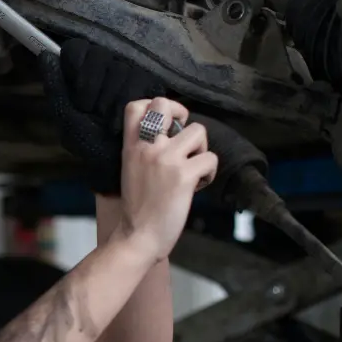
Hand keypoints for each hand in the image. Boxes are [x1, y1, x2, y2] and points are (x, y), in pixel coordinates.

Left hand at [38, 39, 166, 195]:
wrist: (116, 163)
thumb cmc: (89, 142)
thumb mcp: (66, 117)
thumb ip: (55, 87)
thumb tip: (46, 55)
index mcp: (80, 74)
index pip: (77, 50)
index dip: (77, 71)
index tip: (79, 96)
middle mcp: (104, 69)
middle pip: (99, 56)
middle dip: (93, 89)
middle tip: (92, 112)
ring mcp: (127, 73)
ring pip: (119, 68)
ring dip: (109, 99)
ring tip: (106, 119)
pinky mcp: (148, 83)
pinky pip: (138, 78)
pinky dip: (125, 104)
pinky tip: (119, 120)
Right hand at [114, 98, 217, 261]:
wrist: (138, 237)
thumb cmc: (138, 208)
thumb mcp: (131, 171)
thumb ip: (145, 150)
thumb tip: (171, 134)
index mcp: (131, 147)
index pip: (136, 106)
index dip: (157, 105)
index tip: (167, 122)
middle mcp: (148, 148)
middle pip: (165, 104)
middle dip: (182, 115)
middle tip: (185, 138)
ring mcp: (166, 160)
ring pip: (199, 131)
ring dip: (201, 150)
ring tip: (192, 170)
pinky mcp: (184, 175)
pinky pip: (211, 159)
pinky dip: (209, 174)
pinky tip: (197, 187)